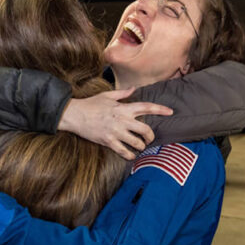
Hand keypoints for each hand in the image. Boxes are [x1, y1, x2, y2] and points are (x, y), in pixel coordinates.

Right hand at [58, 87, 172, 159]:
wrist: (74, 115)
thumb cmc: (90, 105)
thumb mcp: (107, 95)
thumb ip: (122, 93)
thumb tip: (133, 89)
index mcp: (123, 108)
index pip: (147, 107)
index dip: (161, 109)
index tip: (170, 112)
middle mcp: (122, 120)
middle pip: (146, 130)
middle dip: (150, 136)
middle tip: (149, 139)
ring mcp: (115, 132)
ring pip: (137, 143)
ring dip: (141, 146)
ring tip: (139, 146)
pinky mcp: (108, 141)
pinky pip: (124, 151)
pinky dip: (130, 155)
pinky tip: (130, 155)